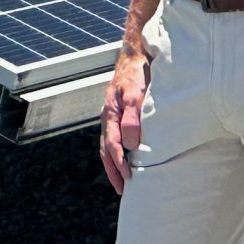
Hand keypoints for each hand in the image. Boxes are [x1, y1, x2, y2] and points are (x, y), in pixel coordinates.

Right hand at [99, 45, 150, 196]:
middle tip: (122, 189)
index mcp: (110, 114)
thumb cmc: (137, 73)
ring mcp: (112, 115)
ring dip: (114, 163)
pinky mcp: (119, 113)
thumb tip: (130, 144)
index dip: (120, 164)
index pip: (113, 146)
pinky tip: (126, 157)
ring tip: (122, 180)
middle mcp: (108, 117)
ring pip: (108, 145)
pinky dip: (117, 152)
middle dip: (113, 170)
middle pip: (106, 150)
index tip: (128, 178)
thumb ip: (132, 117)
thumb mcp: (136, 93)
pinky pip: (114, 137)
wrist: (135, 54)